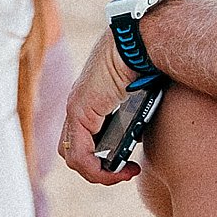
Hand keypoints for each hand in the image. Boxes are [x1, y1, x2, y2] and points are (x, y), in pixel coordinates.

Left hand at [59, 31, 136, 183]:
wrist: (136, 42)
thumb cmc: (143, 61)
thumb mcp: (138, 95)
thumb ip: (133, 115)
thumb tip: (140, 135)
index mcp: (89, 101)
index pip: (82, 139)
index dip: (99, 158)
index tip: (126, 162)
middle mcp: (77, 106)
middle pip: (73, 151)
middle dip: (97, 169)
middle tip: (124, 171)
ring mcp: (75, 109)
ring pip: (73, 157)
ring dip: (99, 173)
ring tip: (123, 174)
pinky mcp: (79, 112)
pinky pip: (80, 155)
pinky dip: (97, 169)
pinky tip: (119, 170)